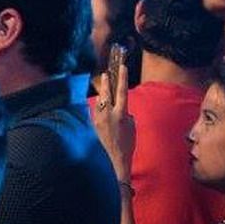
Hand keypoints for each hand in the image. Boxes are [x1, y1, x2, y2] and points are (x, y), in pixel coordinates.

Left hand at [93, 63, 134, 180]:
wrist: (115, 157)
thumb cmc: (127, 142)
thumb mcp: (131, 126)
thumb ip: (125, 114)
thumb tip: (119, 108)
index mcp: (121, 113)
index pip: (122, 91)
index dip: (122, 78)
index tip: (122, 66)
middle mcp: (108, 114)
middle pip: (106, 93)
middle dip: (106, 83)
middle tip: (105, 74)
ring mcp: (98, 118)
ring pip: (99, 101)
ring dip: (102, 95)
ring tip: (104, 88)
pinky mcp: (93, 123)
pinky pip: (96, 111)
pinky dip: (99, 107)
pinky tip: (101, 107)